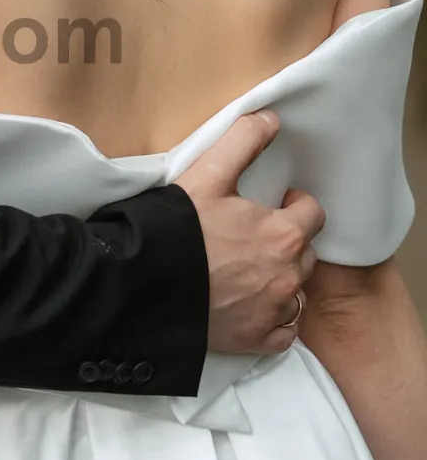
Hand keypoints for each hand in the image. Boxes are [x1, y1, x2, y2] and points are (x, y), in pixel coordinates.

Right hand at [175, 108, 323, 356]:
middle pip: (306, 253)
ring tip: (246, 270)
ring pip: (295, 292)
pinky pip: (284, 330)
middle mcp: (288, 276)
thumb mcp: (207, 175)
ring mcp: (274, 312)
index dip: (294, 206)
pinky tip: (248, 304)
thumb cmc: (177, 229)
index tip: (274, 205)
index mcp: (283, 234)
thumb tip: (271, 118)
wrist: (145, 285)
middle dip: (286, 243)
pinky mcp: (257, 340)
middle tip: (253, 236)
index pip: (313, 214)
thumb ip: (243, 142)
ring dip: (280, 280)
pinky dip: (273, 318)